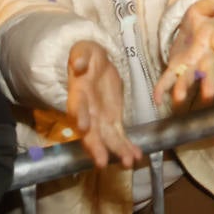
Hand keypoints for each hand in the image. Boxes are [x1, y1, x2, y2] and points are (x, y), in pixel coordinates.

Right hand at [66, 41, 139, 168]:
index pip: (77, 106)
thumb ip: (80, 56)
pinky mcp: (113, 120)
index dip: (79, 116)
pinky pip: (120, 136)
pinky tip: (137, 156)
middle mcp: (86, 112)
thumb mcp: (83, 50)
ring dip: (117, 151)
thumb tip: (78, 64)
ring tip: (129, 162)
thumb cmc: (87, 56)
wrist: (96, 64)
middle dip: (96, 147)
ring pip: (107, 139)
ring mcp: (100, 119)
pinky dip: (127, 147)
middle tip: (101, 162)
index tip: (83, 127)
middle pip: (90, 132)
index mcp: (78, 94)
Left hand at [153, 0, 213, 109]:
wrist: (185, 33)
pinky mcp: (175, 69)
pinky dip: (162, 90)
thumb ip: (211, 3)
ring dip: (184, 88)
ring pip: (189, 78)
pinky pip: (168, 80)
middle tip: (209, 96)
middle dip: (208, 82)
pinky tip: (158, 100)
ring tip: (179, 99)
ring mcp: (189, 65)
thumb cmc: (197, 21)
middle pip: (208, 69)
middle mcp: (203, 55)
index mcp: (211, 39)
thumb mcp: (201, 8)